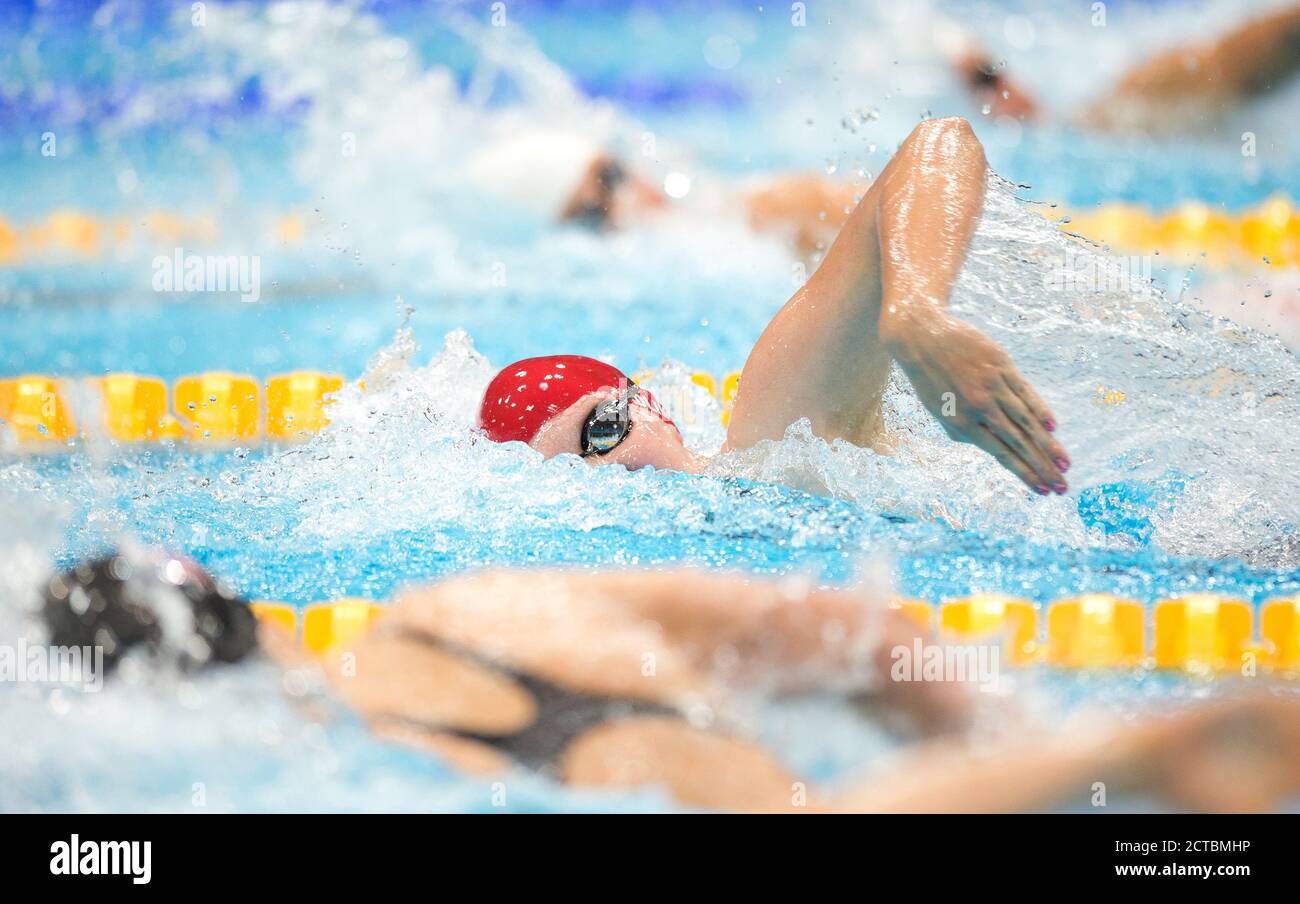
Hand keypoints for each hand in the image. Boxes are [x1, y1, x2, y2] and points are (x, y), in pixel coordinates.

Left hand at [885, 313, 1069, 493]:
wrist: (922, 336)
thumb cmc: (930, 379)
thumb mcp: (940, 412)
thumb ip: (965, 432)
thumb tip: (995, 449)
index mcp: (962, 423)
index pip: (1001, 454)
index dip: (1024, 473)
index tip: (1042, 490)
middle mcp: (979, 407)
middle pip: (1019, 442)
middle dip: (1043, 467)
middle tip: (1063, 487)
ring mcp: (992, 385)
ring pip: (1026, 420)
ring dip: (1048, 445)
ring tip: (1065, 464)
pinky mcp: (1001, 365)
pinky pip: (1025, 391)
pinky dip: (1040, 410)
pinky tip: (1053, 427)